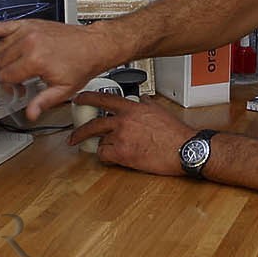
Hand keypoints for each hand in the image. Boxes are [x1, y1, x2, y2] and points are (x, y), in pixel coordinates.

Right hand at [0, 19, 120, 118]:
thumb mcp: (63, 90)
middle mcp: (29, 43)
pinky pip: (3, 26)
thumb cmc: (80, 65)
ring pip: (0, 48)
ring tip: (15, 68)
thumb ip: (43, 102)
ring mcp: (28, 31)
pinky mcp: (29, 24)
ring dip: (2, 60)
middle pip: (1, 63)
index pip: (6, 76)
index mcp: (35, 60)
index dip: (10, 87)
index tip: (18, 91)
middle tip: (19, 82)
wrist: (93, 45)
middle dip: (7, 75)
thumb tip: (30, 114)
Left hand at [68, 93, 197, 175]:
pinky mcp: (122, 153)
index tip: (78, 99)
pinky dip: (107, 158)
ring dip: (104, 147)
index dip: (87, 98)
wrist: (183, 149)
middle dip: (80, 131)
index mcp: (132, 108)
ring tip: (113, 151)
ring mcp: (121, 137)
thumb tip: (141, 99)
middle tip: (74, 135)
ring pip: (100, 142)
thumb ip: (146, 103)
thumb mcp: (159, 110)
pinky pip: (104, 155)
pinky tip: (116, 158)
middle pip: (93, 124)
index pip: (103, 99)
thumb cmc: (175, 133)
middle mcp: (123, 120)